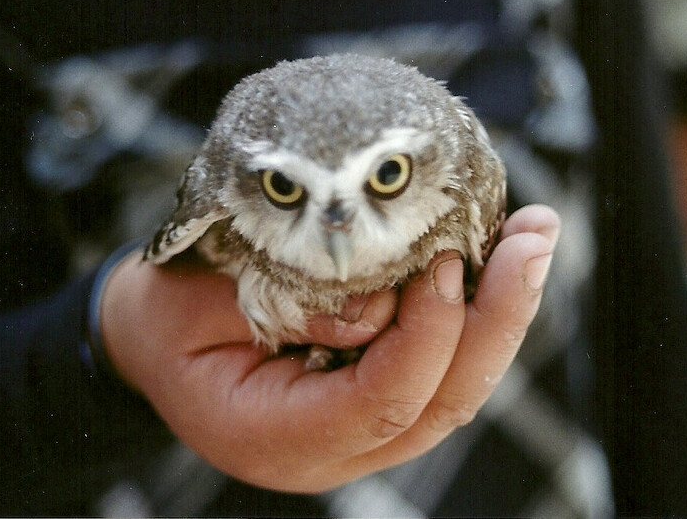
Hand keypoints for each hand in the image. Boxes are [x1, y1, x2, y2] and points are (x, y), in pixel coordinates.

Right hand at [99, 204, 559, 492]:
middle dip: (498, 319)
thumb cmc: (166, 319)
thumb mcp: (200, 302)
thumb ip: (289, 307)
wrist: (151, 342)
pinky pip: (440, 367)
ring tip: (534, 236)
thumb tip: (385, 304)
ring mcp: (360, 433)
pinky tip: (498, 259)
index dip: (425, 334)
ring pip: (454, 388)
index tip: (441, 260)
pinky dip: (474, 314)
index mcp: (275, 439)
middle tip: (535, 238)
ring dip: (501, 312)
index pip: (380, 404)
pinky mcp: (375, 400)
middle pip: (441, 403)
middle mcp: (331, 451)